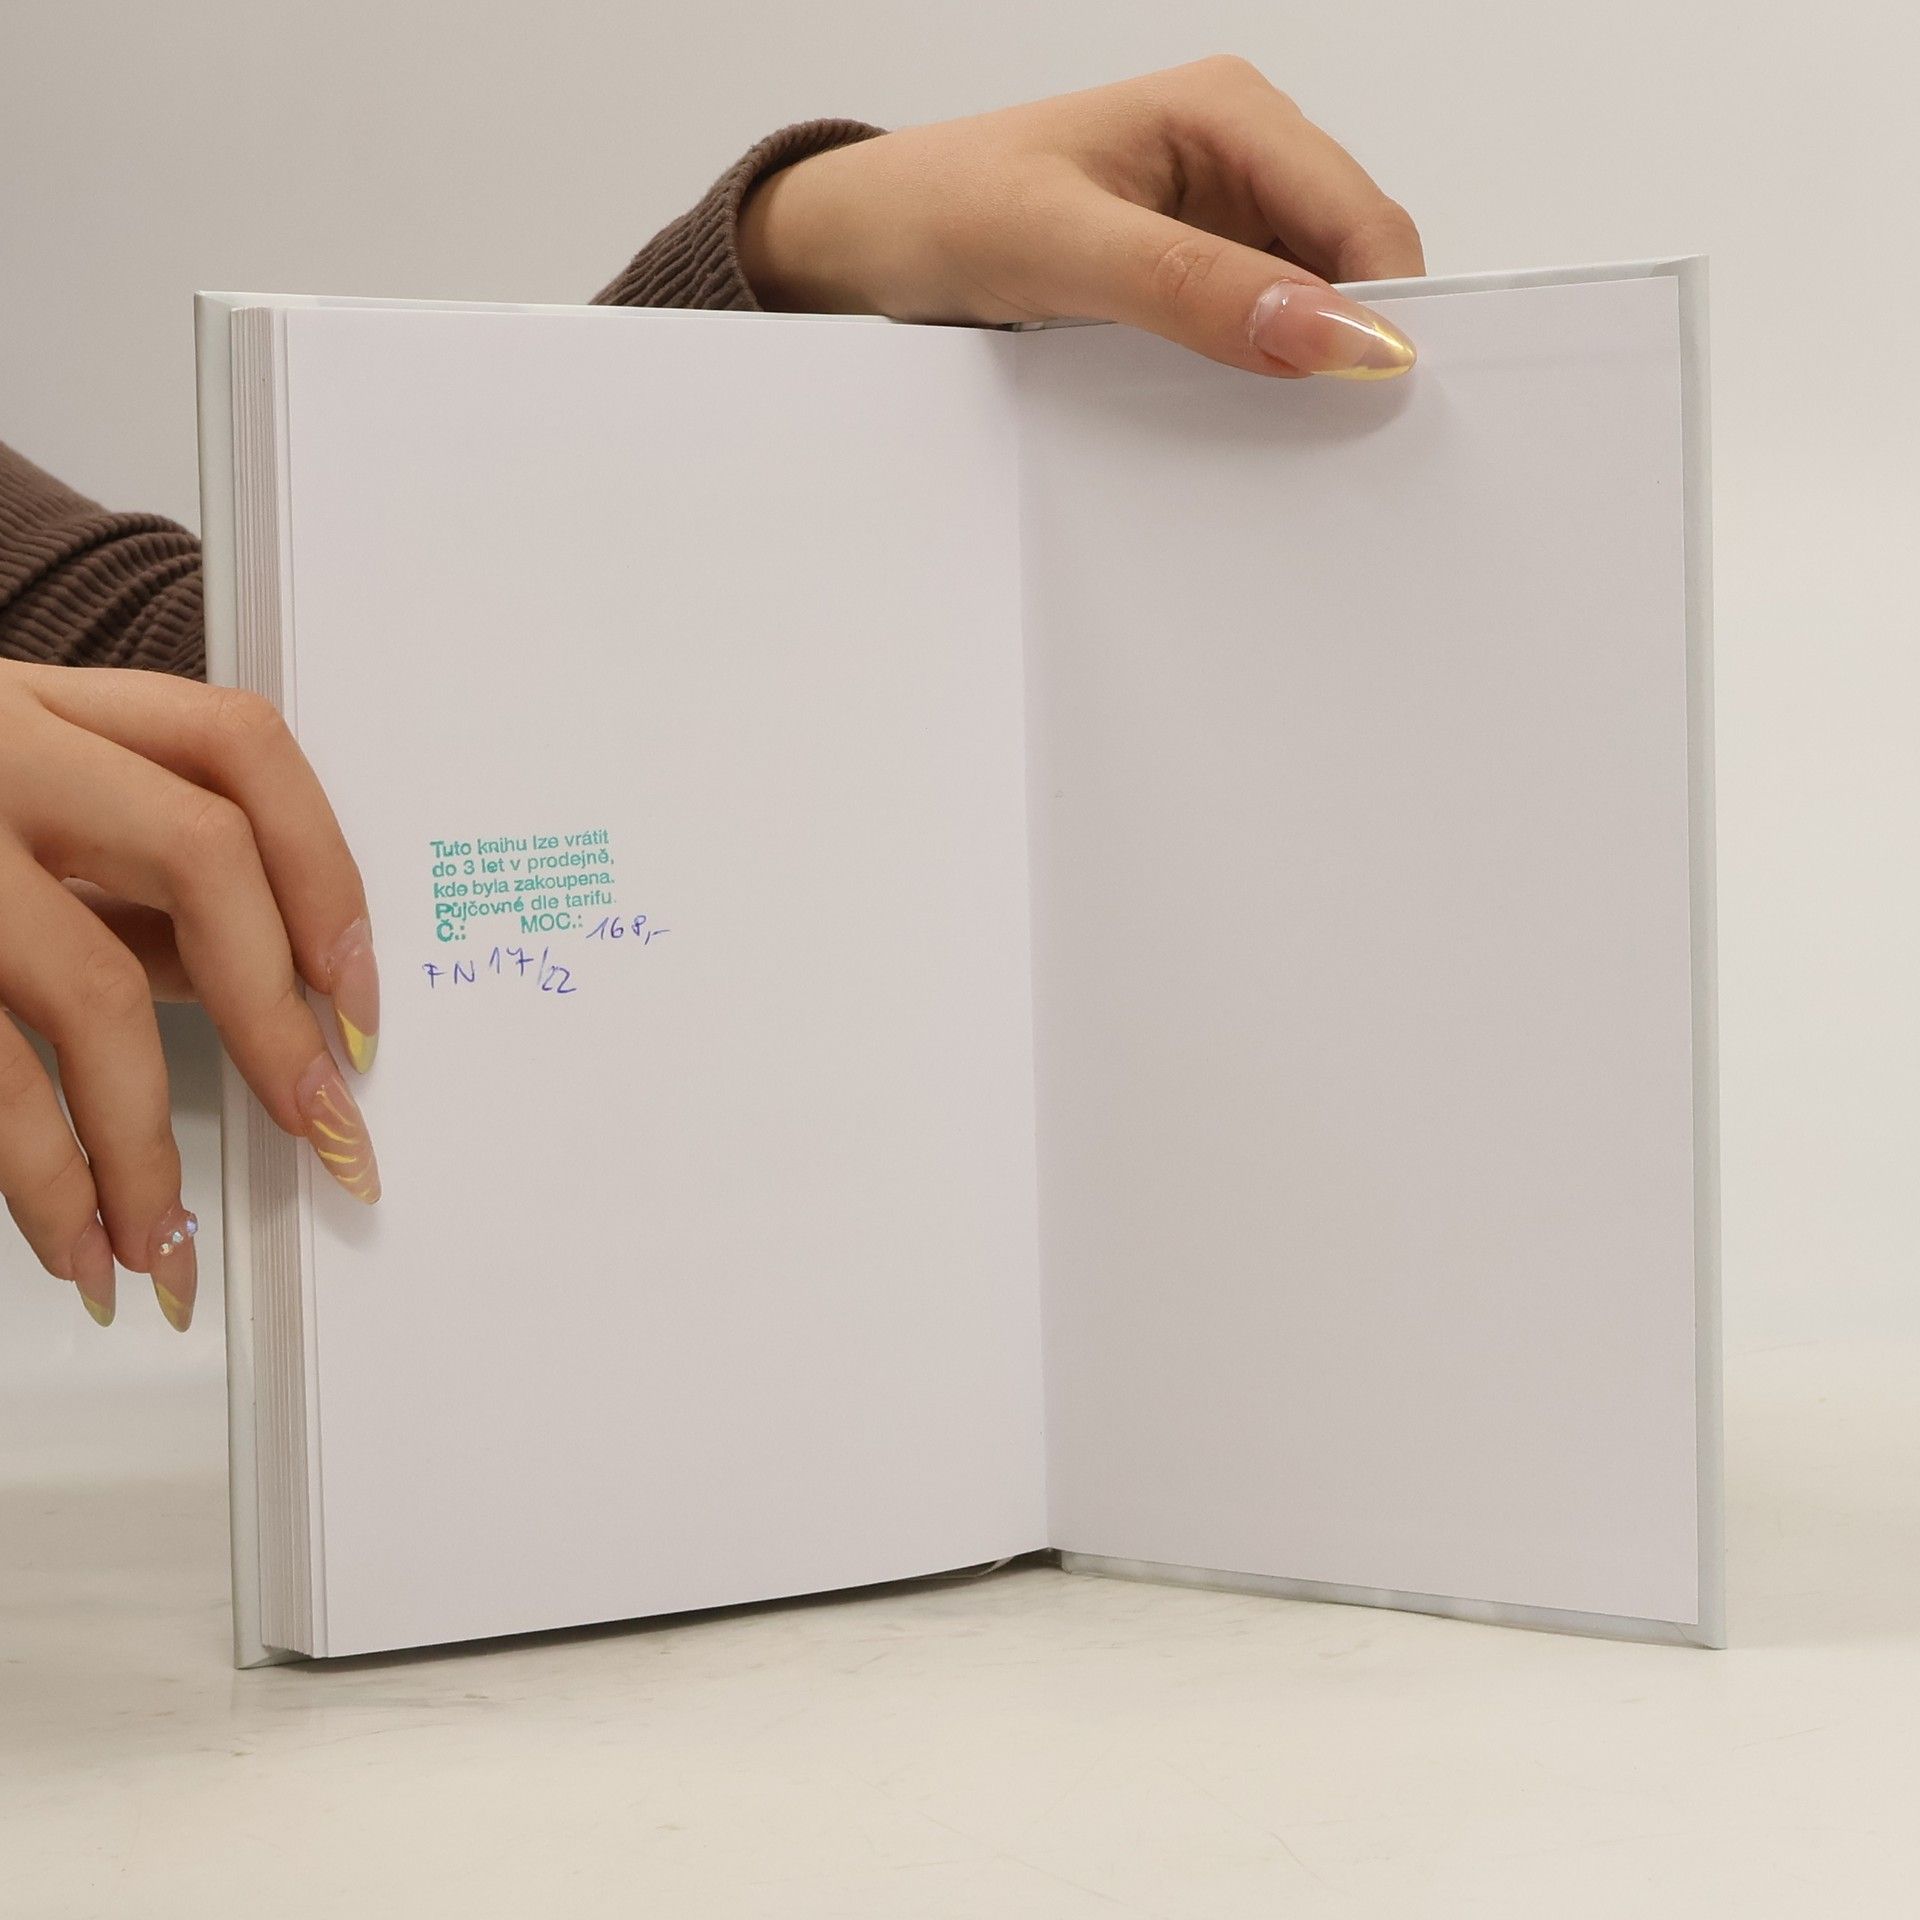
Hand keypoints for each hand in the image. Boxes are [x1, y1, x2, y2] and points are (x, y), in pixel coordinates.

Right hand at [0, 664, 380, 1332]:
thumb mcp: (13, 805)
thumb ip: (130, 879)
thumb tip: (271, 994)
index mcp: (50, 706)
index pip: (240, 746)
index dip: (326, 871)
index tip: (362, 999)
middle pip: (203, 856)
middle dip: (276, 1018)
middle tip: (323, 1135)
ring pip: (90, 986)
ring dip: (148, 1143)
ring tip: (169, 1251)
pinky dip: (44, 1175)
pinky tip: (75, 1241)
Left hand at [739, 58, 1424, 379]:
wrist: (871, 238)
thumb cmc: (946, 209)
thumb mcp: (1067, 250)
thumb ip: (1198, 290)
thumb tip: (1334, 333)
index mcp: (1230, 112)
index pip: (1362, 219)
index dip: (1386, 311)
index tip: (1379, 405)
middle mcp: (1240, 154)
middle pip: (1351, 262)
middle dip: (1349, 343)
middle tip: (1330, 440)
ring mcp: (1218, 215)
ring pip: (1310, 303)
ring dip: (1302, 366)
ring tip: (1276, 434)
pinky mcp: (1190, 269)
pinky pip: (1255, 327)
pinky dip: (1257, 375)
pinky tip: (1231, 414)